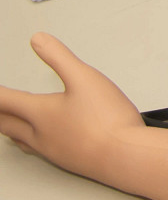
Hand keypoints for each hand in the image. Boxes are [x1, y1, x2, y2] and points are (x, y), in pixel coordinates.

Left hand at [0, 34, 143, 179]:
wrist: (122, 155)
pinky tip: (36, 141)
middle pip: (5, 122)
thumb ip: (60, 57)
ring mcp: (49, 149)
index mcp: (40, 112)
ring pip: (18, 138)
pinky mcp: (63, 159)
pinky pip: (33, 149)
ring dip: (7, 127)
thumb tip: (38, 40)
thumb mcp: (85, 78)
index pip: (6, 100)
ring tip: (5, 122)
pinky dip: (25, 141)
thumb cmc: (106, 119)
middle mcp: (38, 133)